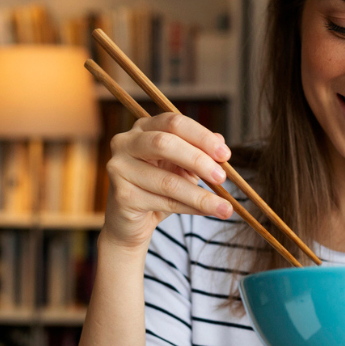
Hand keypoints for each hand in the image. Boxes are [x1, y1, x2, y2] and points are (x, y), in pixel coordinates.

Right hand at [101, 112, 233, 249]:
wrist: (131, 223)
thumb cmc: (158, 189)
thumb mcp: (182, 167)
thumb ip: (199, 153)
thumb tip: (221, 140)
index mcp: (143, 128)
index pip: (173, 122)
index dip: (202, 136)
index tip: (225, 154)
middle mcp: (125, 143)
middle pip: (165, 144)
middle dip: (198, 160)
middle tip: (222, 177)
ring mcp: (119, 168)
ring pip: (167, 181)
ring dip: (201, 195)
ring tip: (225, 208)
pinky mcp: (122, 195)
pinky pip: (164, 202)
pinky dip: (191, 208)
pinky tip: (207, 212)